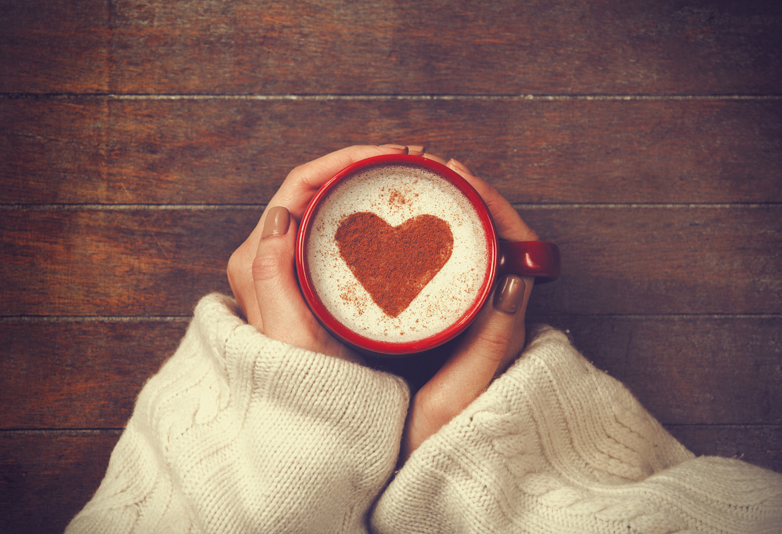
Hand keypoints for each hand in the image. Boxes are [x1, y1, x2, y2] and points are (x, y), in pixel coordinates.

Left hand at [226, 144, 409, 363]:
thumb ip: (271, 273)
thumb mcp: (288, 333)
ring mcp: (292, 265)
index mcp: (257, 258)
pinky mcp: (313, 277)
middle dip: (361, 165)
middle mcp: (269, 255)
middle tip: (410, 161)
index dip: (345, 160)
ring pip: (327, 205)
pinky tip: (396, 212)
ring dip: (365, 184)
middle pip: (315, 188)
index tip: (390, 156)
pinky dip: (366, 211)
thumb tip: (280, 213)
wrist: (315, 421)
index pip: (300, 186)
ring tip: (408, 176)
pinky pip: (337, 229)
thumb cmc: (305, 382)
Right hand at [399, 156, 538, 462]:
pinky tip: (402, 237)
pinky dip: (428, 246)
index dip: (488, 203)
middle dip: (466, 200)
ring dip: (448, 217)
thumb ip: (491, 341)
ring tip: (419, 192)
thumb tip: (516, 280)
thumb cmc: (446, 440)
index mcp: (508, 323)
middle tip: (431, 173)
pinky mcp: (451, 327)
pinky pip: (447, 272)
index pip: (512, 244)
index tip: (457, 177)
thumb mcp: (463, 392)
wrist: (430, 480)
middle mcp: (496, 315)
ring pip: (468, 252)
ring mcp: (473, 319)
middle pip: (491, 238)